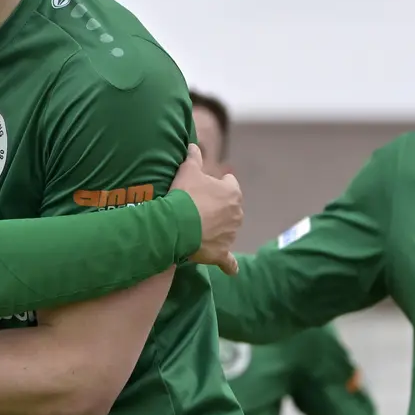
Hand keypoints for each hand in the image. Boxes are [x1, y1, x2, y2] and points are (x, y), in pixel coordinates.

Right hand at [172, 144, 243, 274]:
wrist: (177, 224)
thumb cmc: (184, 195)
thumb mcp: (187, 170)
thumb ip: (193, 157)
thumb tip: (193, 145)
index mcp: (232, 192)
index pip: (230, 184)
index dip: (216, 184)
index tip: (203, 187)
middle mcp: (237, 214)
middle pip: (229, 209)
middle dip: (217, 209)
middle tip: (196, 208)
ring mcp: (231, 235)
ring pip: (227, 231)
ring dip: (217, 230)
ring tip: (196, 228)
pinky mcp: (222, 253)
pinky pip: (228, 262)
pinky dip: (229, 265)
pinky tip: (231, 269)